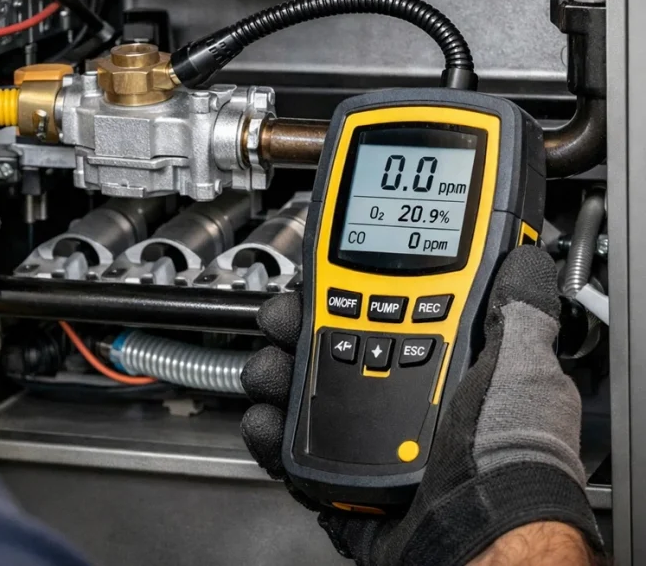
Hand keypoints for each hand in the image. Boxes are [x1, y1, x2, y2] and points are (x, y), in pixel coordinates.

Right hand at [240, 246, 602, 564]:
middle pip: (322, 350)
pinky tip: (268, 421)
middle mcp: (394, 402)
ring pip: (297, 396)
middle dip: (290, 328)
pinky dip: (268, 434)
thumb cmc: (507, 456)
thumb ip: (517, 309)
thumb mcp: (524, 367)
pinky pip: (288, 451)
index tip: (315, 282)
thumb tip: (522, 260)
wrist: (482, 532)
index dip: (338, 293)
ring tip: (271, 373)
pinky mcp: (336, 480)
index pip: (373, 314)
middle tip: (281, 321)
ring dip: (273, 376)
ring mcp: (362, 441)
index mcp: (432, 369)